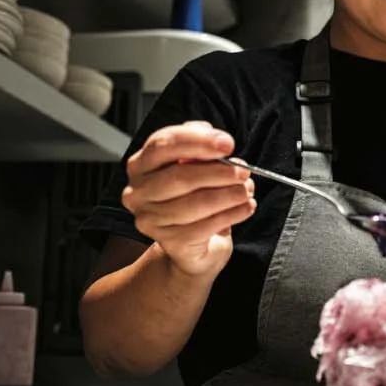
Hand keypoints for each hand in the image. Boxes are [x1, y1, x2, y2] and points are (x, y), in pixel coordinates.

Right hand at [121, 121, 256, 276]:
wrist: (191, 244)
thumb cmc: (192, 197)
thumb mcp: (194, 166)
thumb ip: (200, 149)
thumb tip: (219, 141)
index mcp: (140, 165)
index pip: (163, 144)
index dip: (197, 141)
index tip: (227, 144)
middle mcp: (138, 192)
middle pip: (179, 176)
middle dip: (218, 172)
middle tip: (243, 171)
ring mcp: (150, 219)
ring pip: (195, 203)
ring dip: (228, 195)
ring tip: (247, 190)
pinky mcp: (169, 241)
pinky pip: (205, 226)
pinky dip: (231, 215)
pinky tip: (245, 208)